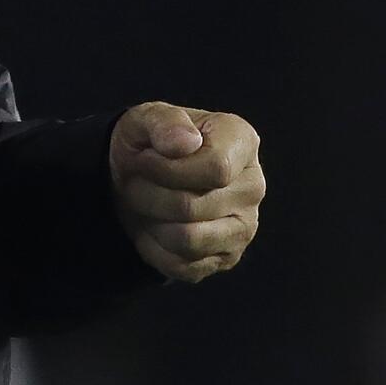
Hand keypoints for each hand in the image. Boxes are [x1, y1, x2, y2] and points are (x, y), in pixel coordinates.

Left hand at [109, 101, 264, 282]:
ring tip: (143, 201)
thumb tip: (186, 143)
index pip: (216, 168)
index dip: (168, 168)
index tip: (144, 158)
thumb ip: (165, 122)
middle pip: (193, 206)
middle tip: (133, 181)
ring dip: (149, 221)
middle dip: (148, 194)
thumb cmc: (149, 143)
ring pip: (188, 240)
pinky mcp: (227, 257)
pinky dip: (153, 247)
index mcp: (242, 142)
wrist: (140, 177)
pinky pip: (182, 265)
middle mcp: (252, 186)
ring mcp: (244, 226)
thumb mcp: (145, 119)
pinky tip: (151, 225)